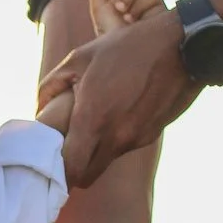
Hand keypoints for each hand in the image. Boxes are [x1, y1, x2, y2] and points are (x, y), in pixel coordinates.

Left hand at [38, 9, 197, 187]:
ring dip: (95, 152)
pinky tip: (118, 113)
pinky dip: (116, 139)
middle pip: (86, 176)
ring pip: (106, 161)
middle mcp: (116, 136)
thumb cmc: (128, 47)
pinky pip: (126, 146)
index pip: (70, 169)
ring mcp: (137, 138)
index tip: (50, 163)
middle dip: (73, 170)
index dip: (57, 172)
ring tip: (92, 124)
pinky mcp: (152, 134)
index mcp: (93, 119)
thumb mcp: (81, 57)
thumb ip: (52, 85)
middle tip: (65, 152)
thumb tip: (39, 107)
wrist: (183, 46)